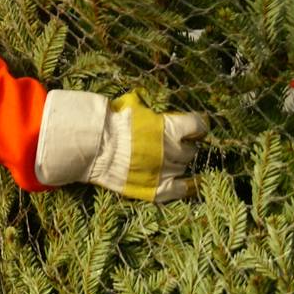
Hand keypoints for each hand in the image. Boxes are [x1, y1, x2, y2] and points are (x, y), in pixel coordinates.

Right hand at [35, 87, 206, 203]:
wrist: (95, 148)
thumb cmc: (112, 123)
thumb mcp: (133, 104)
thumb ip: (150, 106)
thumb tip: (154, 105)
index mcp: (170, 128)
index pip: (198, 125)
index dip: (198, 125)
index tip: (196, 127)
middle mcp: (173, 150)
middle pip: (190, 149)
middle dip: (185, 145)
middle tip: (174, 143)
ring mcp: (166, 171)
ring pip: (184, 166)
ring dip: (179, 161)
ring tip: (168, 158)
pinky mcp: (157, 189)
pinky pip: (182, 189)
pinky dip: (189, 186)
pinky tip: (193, 183)